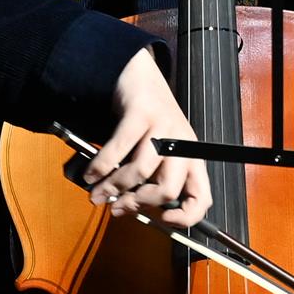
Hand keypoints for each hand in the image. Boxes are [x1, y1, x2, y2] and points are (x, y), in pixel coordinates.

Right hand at [85, 48, 212, 225]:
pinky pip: (118, 150)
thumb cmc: (146, 118)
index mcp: (191, 157)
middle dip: (138, 203)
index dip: (186, 217)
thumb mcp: (156, 150)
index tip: (161, 220)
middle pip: (168, 189)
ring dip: (113, 188)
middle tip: (117, 207)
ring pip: (140, 172)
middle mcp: (183, 143)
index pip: (202, 198)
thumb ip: (148, 179)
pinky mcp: (142, 113)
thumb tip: (123, 209)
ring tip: (97, 194)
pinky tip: (91, 174)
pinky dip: (100, 167)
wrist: (138, 73)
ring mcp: (163, 126)